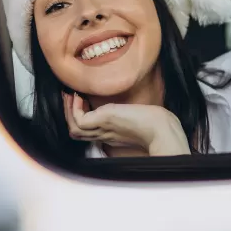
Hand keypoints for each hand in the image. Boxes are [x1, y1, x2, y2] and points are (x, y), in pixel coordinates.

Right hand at [63, 93, 190, 155]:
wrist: (162, 128)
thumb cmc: (155, 121)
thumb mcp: (136, 115)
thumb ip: (126, 114)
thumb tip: (123, 105)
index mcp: (112, 134)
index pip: (88, 132)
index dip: (80, 117)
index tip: (80, 101)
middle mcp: (105, 135)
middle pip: (76, 132)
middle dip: (69, 114)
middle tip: (69, 97)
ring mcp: (103, 130)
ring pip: (74, 129)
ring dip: (68, 110)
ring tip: (71, 96)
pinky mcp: (103, 122)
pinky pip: (79, 121)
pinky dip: (74, 109)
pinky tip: (79, 97)